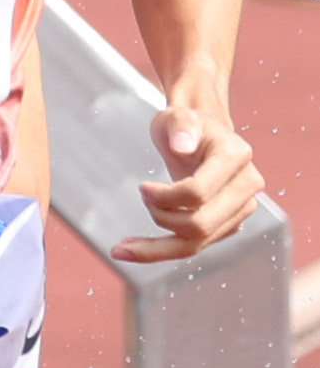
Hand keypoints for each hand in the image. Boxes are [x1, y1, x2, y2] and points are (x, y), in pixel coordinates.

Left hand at [115, 93, 262, 265]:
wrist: (201, 135)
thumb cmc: (186, 125)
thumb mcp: (178, 115)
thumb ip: (181, 124)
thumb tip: (183, 145)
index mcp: (235, 157)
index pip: (198, 192)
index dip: (165, 196)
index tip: (142, 187)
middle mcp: (245, 187)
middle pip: (201, 225)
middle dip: (162, 219)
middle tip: (142, 199)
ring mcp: (239, 209)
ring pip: (197, 244)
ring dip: (156, 248)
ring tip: (122, 246)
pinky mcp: (226, 225)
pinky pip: (193, 246)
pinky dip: (162, 251)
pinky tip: (134, 250)